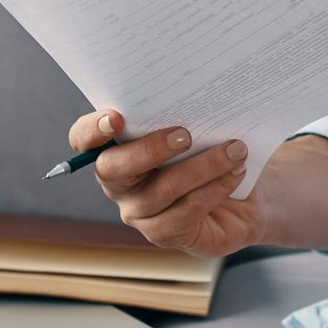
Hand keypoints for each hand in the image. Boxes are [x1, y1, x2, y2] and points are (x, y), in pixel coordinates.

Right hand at [68, 109, 260, 257]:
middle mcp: (120, 184)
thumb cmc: (212, 150)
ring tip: (236, 149)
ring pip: (164, 188)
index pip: (84, 139)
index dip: (92, 130)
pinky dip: (216, 187)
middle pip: (114, 168)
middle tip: (186, 134)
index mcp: (116, 148)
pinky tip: (236, 171)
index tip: (115, 117)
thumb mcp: (196, 127)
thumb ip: (182, 113)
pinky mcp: (166, 234)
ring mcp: (140, 212)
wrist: (244, 196)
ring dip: (204, 165)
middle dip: (150, 148)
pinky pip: (188, 210)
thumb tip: (194, 93)